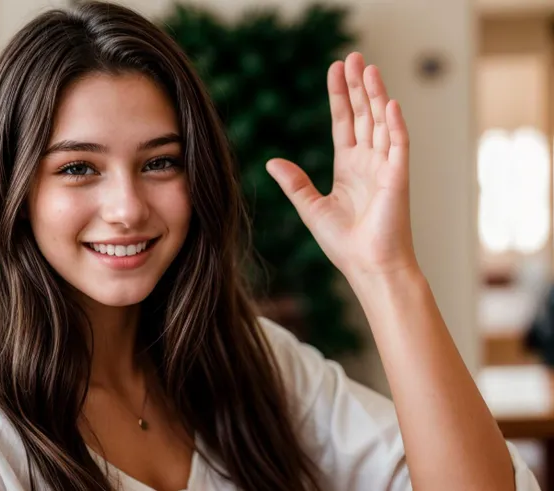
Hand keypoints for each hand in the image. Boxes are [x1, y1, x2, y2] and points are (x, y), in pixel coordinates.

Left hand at [266, 52, 418, 279]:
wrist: (367, 266)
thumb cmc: (343, 243)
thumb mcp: (310, 208)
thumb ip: (295, 183)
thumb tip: (272, 161)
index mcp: (348, 167)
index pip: (344, 122)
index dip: (339, 96)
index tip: (335, 69)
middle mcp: (368, 162)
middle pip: (364, 114)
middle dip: (358, 86)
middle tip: (354, 56)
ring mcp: (385, 167)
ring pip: (382, 122)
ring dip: (376, 95)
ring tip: (369, 68)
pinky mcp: (398, 178)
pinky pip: (399, 145)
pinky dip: (395, 125)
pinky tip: (389, 104)